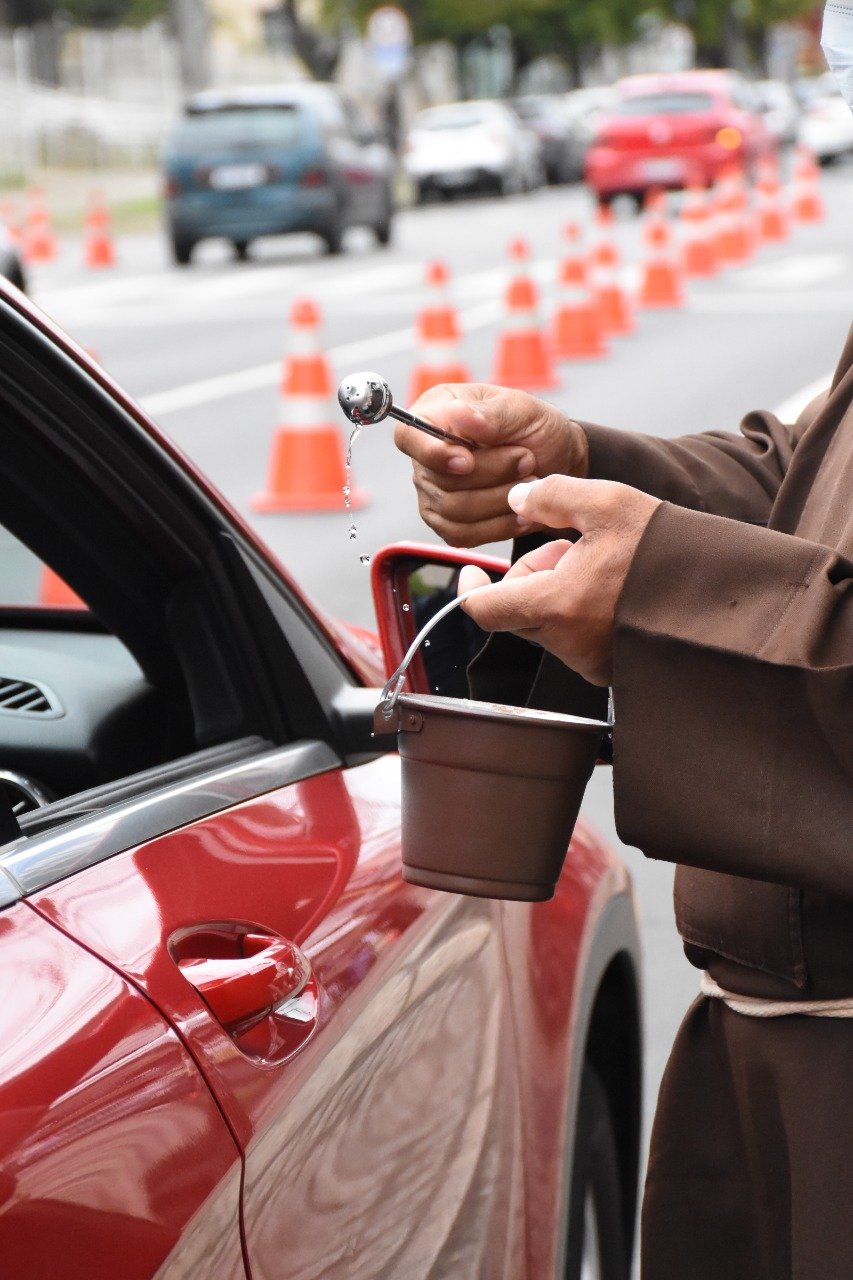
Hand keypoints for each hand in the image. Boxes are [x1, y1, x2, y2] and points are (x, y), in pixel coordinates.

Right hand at [394, 383, 588, 547]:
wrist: (557, 462)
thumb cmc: (535, 428)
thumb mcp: (523, 410)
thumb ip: (491, 414)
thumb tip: (457, 414)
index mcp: (435, 413)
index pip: (407, 436)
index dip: (432, 453)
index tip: (467, 460)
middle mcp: (426, 456)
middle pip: (439, 480)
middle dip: (492, 474)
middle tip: (527, 459)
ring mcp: (434, 493)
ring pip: (454, 510)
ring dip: (500, 499)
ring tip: (530, 481)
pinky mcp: (448, 524)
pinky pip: (463, 535)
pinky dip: (499, 525)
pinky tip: (522, 511)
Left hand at [457, 475, 661, 685]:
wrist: (724, 593)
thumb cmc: (665, 548)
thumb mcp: (607, 502)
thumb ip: (551, 496)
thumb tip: (516, 500)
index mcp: (556, 606)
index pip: (484, 611)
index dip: (470, 589)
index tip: (471, 572)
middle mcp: (568, 644)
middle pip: (518, 611)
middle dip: (533, 576)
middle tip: (571, 547)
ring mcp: (590, 662)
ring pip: (548, 623)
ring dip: (559, 592)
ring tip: (603, 566)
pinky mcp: (610, 670)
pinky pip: (576, 639)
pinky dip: (582, 612)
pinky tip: (615, 590)